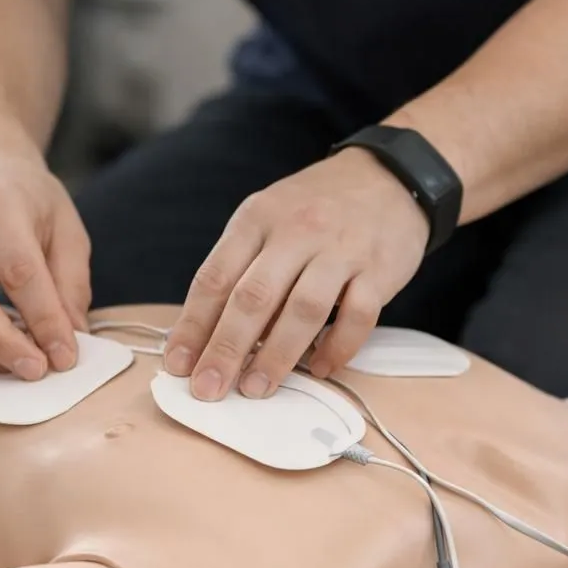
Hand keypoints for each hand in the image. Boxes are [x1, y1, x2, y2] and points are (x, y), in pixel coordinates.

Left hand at [163, 148, 428, 399]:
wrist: (390, 178)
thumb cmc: (320, 206)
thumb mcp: (270, 216)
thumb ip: (244, 264)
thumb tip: (212, 331)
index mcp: (258, 219)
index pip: (215, 277)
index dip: (193, 325)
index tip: (177, 364)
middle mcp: (297, 232)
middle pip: (254, 298)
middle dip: (226, 349)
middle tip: (209, 388)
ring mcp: (341, 250)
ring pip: (303, 310)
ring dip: (277, 355)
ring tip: (257, 388)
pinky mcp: (379, 270)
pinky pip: (357, 316)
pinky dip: (337, 347)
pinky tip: (320, 368)